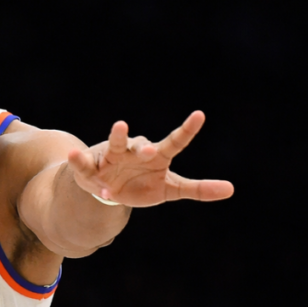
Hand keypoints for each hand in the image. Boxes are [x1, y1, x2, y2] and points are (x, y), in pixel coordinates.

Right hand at [67, 111, 233, 206]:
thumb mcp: (171, 189)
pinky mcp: (90, 168)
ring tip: (120, 126)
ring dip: (118, 136)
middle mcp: (134, 152)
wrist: (108, 190)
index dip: (187, 130)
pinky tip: (76, 158)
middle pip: (142, 145)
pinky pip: (84, 165)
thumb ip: (198, 188)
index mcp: (157, 156)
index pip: (175, 142)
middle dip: (146, 148)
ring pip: (115, 144)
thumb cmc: (143, 185)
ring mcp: (112, 158)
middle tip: (152, 151)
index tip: (200, 116)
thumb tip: (231, 189)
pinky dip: (80, 161)